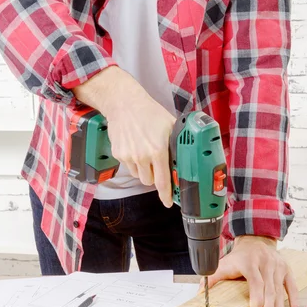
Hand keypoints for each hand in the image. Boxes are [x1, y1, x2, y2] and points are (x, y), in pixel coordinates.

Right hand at [73, 66, 174, 206]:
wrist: (125, 104)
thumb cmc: (150, 112)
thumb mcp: (170, 125)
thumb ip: (177, 143)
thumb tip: (188, 156)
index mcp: (158, 150)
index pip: (163, 181)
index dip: (166, 195)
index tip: (169, 202)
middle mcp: (142, 156)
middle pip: (149, 181)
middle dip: (155, 176)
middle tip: (157, 164)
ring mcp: (128, 156)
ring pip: (138, 175)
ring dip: (143, 170)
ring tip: (145, 151)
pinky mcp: (118, 154)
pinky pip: (128, 166)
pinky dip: (133, 162)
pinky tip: (135, 146)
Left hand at [200, 236, 298, 306]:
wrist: (256, 240)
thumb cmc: (241, 256)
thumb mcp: (226, 262)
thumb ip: (213, 276)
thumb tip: (201, 290)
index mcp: (250, 261)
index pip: (256, 281)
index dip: (257, 296)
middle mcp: (266, 262)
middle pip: (269, 288)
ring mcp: (278, 266)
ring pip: (280, 290)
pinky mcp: (286, 270)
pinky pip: (292, 286)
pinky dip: (294, 299)